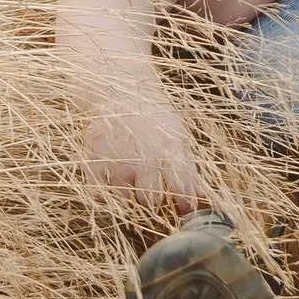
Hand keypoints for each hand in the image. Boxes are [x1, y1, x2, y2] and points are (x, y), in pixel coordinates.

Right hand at [85, 97, 206, 208]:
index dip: (184, 203)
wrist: (118, 91)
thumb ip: (188, 170)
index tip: (183, 207)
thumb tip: (203, 198)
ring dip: (130, 199)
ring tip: (131, 184)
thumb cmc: (152, 117)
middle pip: (151, 201)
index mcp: (169, 152)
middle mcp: (143, 160)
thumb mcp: (176, 137)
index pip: (182, 189)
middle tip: (152, 194)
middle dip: (154, 202)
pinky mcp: (95, 164)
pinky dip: (108, 197)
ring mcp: (117, 163)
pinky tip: (115, 184)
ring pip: (126, 202)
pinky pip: (102, 197)